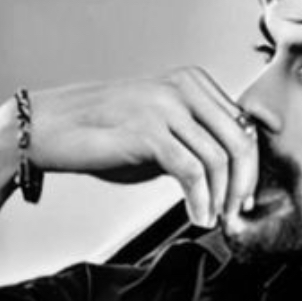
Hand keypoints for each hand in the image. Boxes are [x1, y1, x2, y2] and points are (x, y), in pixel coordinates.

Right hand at [29, 71, 257, 227]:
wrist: (51, 129)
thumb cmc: (103, 133)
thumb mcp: (159, 129)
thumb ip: (193, 140)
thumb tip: (230, 174)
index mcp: (192, 82)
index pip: (241, 126)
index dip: (250, 167)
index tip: (244, 197)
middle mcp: (183, 88)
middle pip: (240, 142)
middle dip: (243, 186)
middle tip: (236, 213)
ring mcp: (166, 107)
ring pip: (219, 159)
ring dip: (221, 199)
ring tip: (213, 218)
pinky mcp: (149, 131)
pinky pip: (192, 173)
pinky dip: (200, 201)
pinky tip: (197, 217)